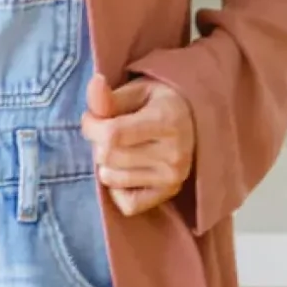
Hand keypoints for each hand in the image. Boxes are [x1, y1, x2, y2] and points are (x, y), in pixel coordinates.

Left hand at [81, 73, 194, 215]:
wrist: (195, 121)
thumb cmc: (159, 103)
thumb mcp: (137, 91)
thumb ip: (110, 96)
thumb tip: (94, 82)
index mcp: (167, 120)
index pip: (111, 135)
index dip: (91, 126)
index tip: (92, 118)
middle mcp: (174, 152)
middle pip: (108, 157)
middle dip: (98, 143)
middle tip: (109, 133)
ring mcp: (174, 177)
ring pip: (111, 179)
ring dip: (106, 165)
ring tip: (122, 149)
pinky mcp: (170, 193)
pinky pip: (127, 204)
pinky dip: (118, 190)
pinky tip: (128, 171)